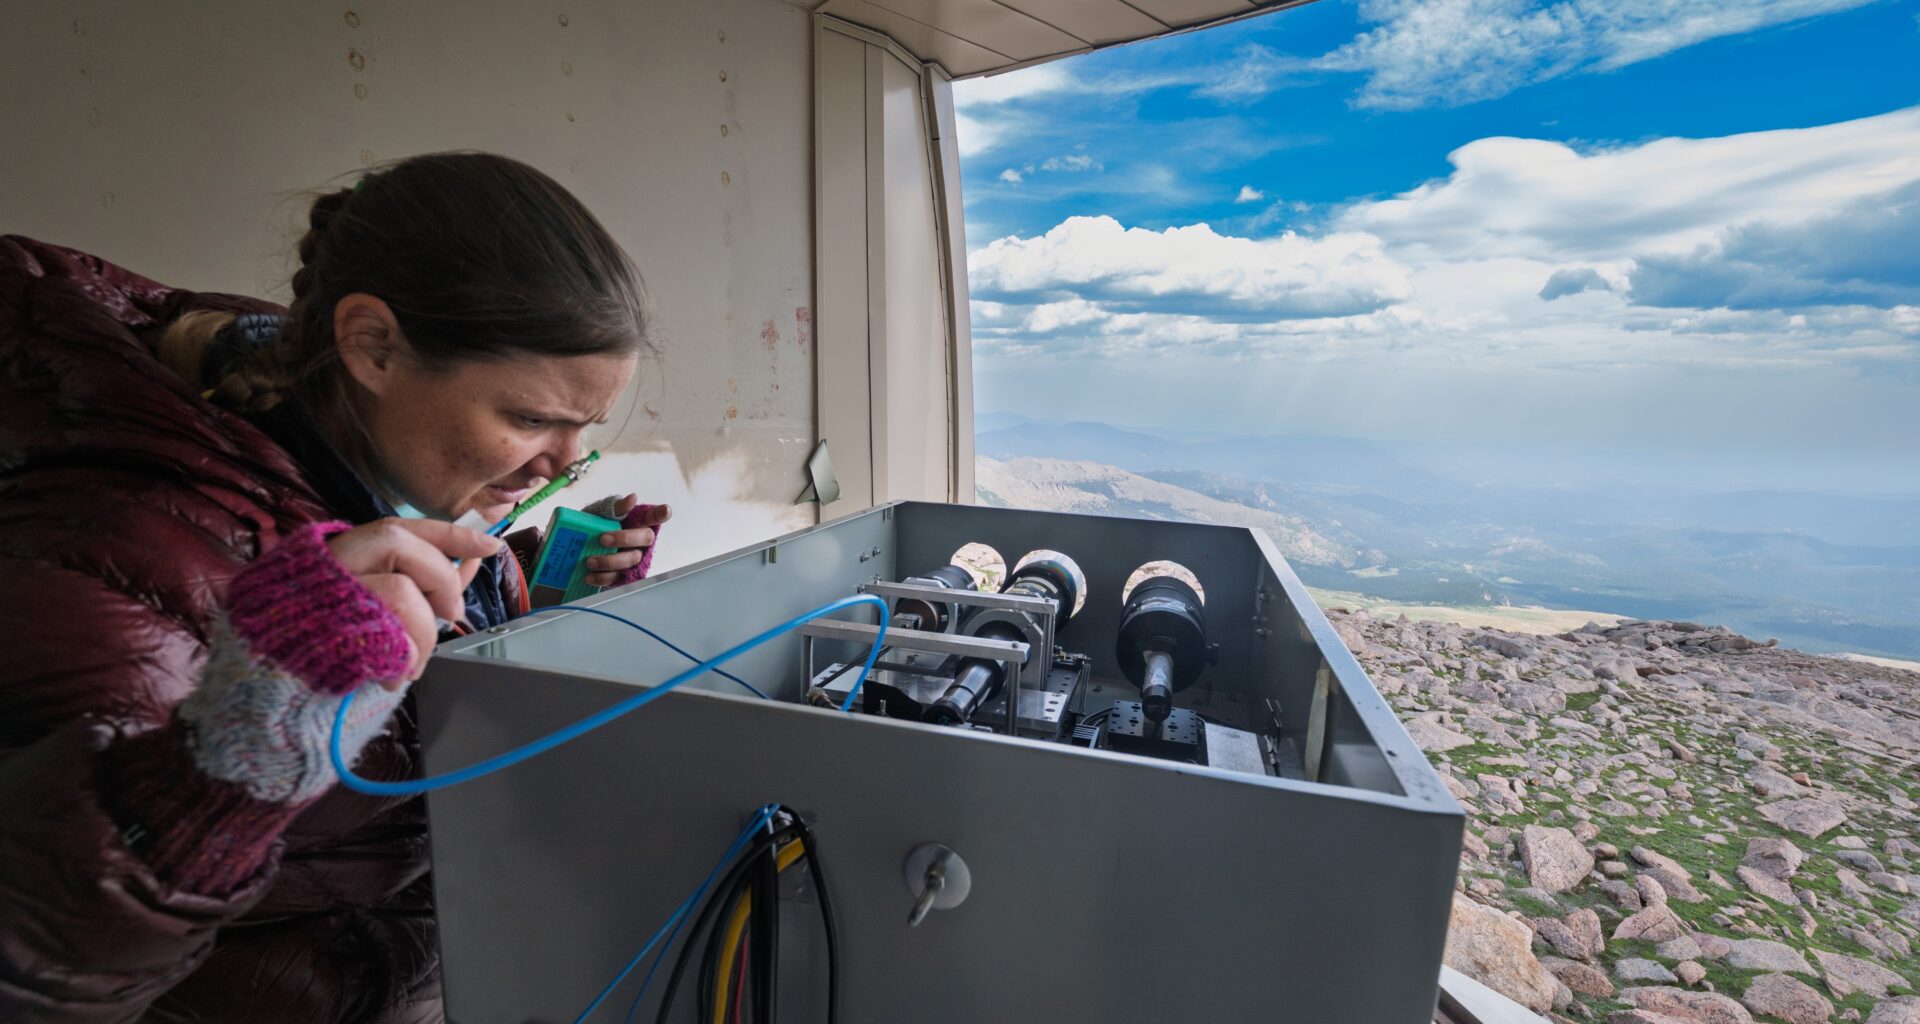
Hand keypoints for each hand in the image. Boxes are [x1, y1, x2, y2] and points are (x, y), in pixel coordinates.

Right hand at [325, 518, 500, 683]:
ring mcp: (323, 596)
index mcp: (345, 552)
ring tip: (413, 664)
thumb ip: (426, 577)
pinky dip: (402, 658)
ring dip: (422, 634)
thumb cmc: (335, 634)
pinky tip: (392, 676)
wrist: (272, 677)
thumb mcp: (381, 598)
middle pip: (401, 547)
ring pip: (399, 591)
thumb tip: (474, 558)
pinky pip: (385, 638)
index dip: (451, 533)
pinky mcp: (325, 635)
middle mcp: (330, 565)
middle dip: (441, 582)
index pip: (400, 528)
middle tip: (450, 616)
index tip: (492, 544)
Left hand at [585, 494, 671, 586]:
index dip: (661, 514)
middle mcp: (640, 541)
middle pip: (645, 538)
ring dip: (609, 561)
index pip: (654, 516)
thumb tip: (632, 498)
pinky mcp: (624, 575)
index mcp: (636, 522)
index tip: (664, 509)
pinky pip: (619, 578)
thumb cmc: (592, 529)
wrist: (575, 550)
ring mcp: (633, 559)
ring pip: (631, 560)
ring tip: (590, 561)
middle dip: (625, 538)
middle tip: (603, 539)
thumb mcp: (599, 514)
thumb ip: (615, 507)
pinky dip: (603, 578)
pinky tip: (589, 576)